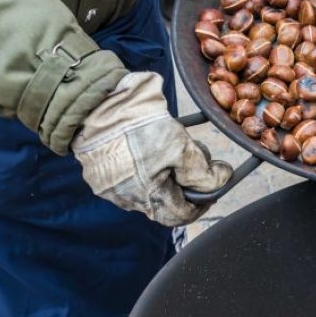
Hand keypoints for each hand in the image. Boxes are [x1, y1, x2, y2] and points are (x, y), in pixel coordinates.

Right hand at [72, 72, 232, 225]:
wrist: (94, 101)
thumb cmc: (137, 125)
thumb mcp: (180, 147)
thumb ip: (203, 172)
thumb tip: (221, 181)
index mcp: (148, 198)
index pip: (183, 215)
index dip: (203, 200)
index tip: (214, 183)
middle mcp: (127, 199)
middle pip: (165, 201)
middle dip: (184, 182)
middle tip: (192, 156)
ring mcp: (109, 187)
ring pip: (147, 187)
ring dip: (164, 171)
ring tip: (169, 143)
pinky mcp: (97, 172)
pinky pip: (128, 174)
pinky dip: (144, 162)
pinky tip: (150, 141)